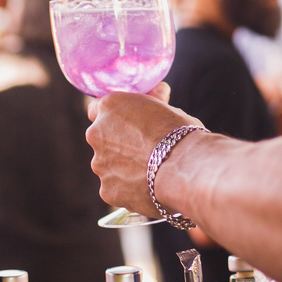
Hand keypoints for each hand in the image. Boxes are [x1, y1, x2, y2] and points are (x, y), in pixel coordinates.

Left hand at [86, 92, 200, 215]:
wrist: (185, 168)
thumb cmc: (181, 134)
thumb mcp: (168, 108)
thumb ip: (154, 102)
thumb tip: (159, 91)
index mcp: (109, 107)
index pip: (97, 109)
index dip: (113, 118)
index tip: (126, 125)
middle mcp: (96, 133)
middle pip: (102, 140)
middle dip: (117, 145)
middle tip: (144, 151)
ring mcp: (100, 164)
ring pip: (108, 166)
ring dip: (123, 168)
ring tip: (151, 173)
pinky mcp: (107, 190)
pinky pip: (116, 189)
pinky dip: (128, 190)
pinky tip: (148, 189)